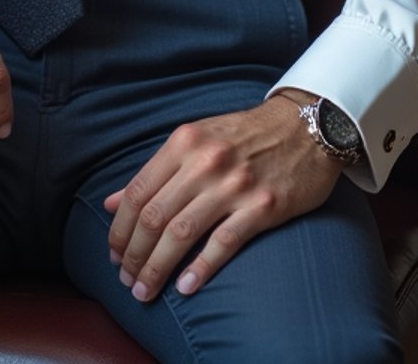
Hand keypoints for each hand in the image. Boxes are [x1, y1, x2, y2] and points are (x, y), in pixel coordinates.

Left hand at [104, 93, 340, 302]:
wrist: (306, 127)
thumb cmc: (245, 136)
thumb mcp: (196, 140)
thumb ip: (155, 172)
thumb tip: (111, 204)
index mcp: (184, 142)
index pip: (138, 191)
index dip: (120, 228)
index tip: (113, 253)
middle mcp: (205, 161)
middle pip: (154, 216)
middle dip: (134, 254)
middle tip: (126, 280)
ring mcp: (234, 184)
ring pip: (182, 233)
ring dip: (157, 268)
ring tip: (145, 291)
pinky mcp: (263, 206)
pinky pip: (223, 243)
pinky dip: (200, 269)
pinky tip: (185, 287)